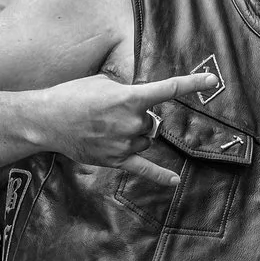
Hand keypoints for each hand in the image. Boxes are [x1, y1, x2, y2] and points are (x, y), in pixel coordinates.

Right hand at [38, 71, 218, 185]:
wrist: (46, 119)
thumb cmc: (73, 95)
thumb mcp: (104, 83)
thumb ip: (130, 91)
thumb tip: (144, 101)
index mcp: (130, 98)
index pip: (168, 89)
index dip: (192, 83)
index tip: (213, 80)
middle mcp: (132, 122)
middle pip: (153, 121)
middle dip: (139, 117)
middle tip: (110, 113)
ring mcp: (124, 143)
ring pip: (145, 140)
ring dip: (133, 135)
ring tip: (104, 128)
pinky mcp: (116, 159)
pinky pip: (143, 169)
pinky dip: (160, 175)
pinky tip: (175, 180)